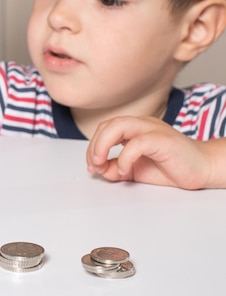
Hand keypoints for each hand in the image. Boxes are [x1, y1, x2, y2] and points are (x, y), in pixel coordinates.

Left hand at [86, 116, 216, 189]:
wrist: (203, 169)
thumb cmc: (170, 167)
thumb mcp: (134, 170)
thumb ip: (115, 169)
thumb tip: (99, 170)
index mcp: (134, 128)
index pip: (105, 129)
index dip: (93, 146)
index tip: (92, 166)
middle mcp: (142, 124)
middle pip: (109, 124)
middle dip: (95, 145)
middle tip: (94, 165)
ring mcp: (153, 129)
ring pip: (119, 125)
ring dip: (102, 145)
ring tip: (100, 163)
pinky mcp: (162, 140)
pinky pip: (137, 143)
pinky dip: (124, 157)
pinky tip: (124, 170)